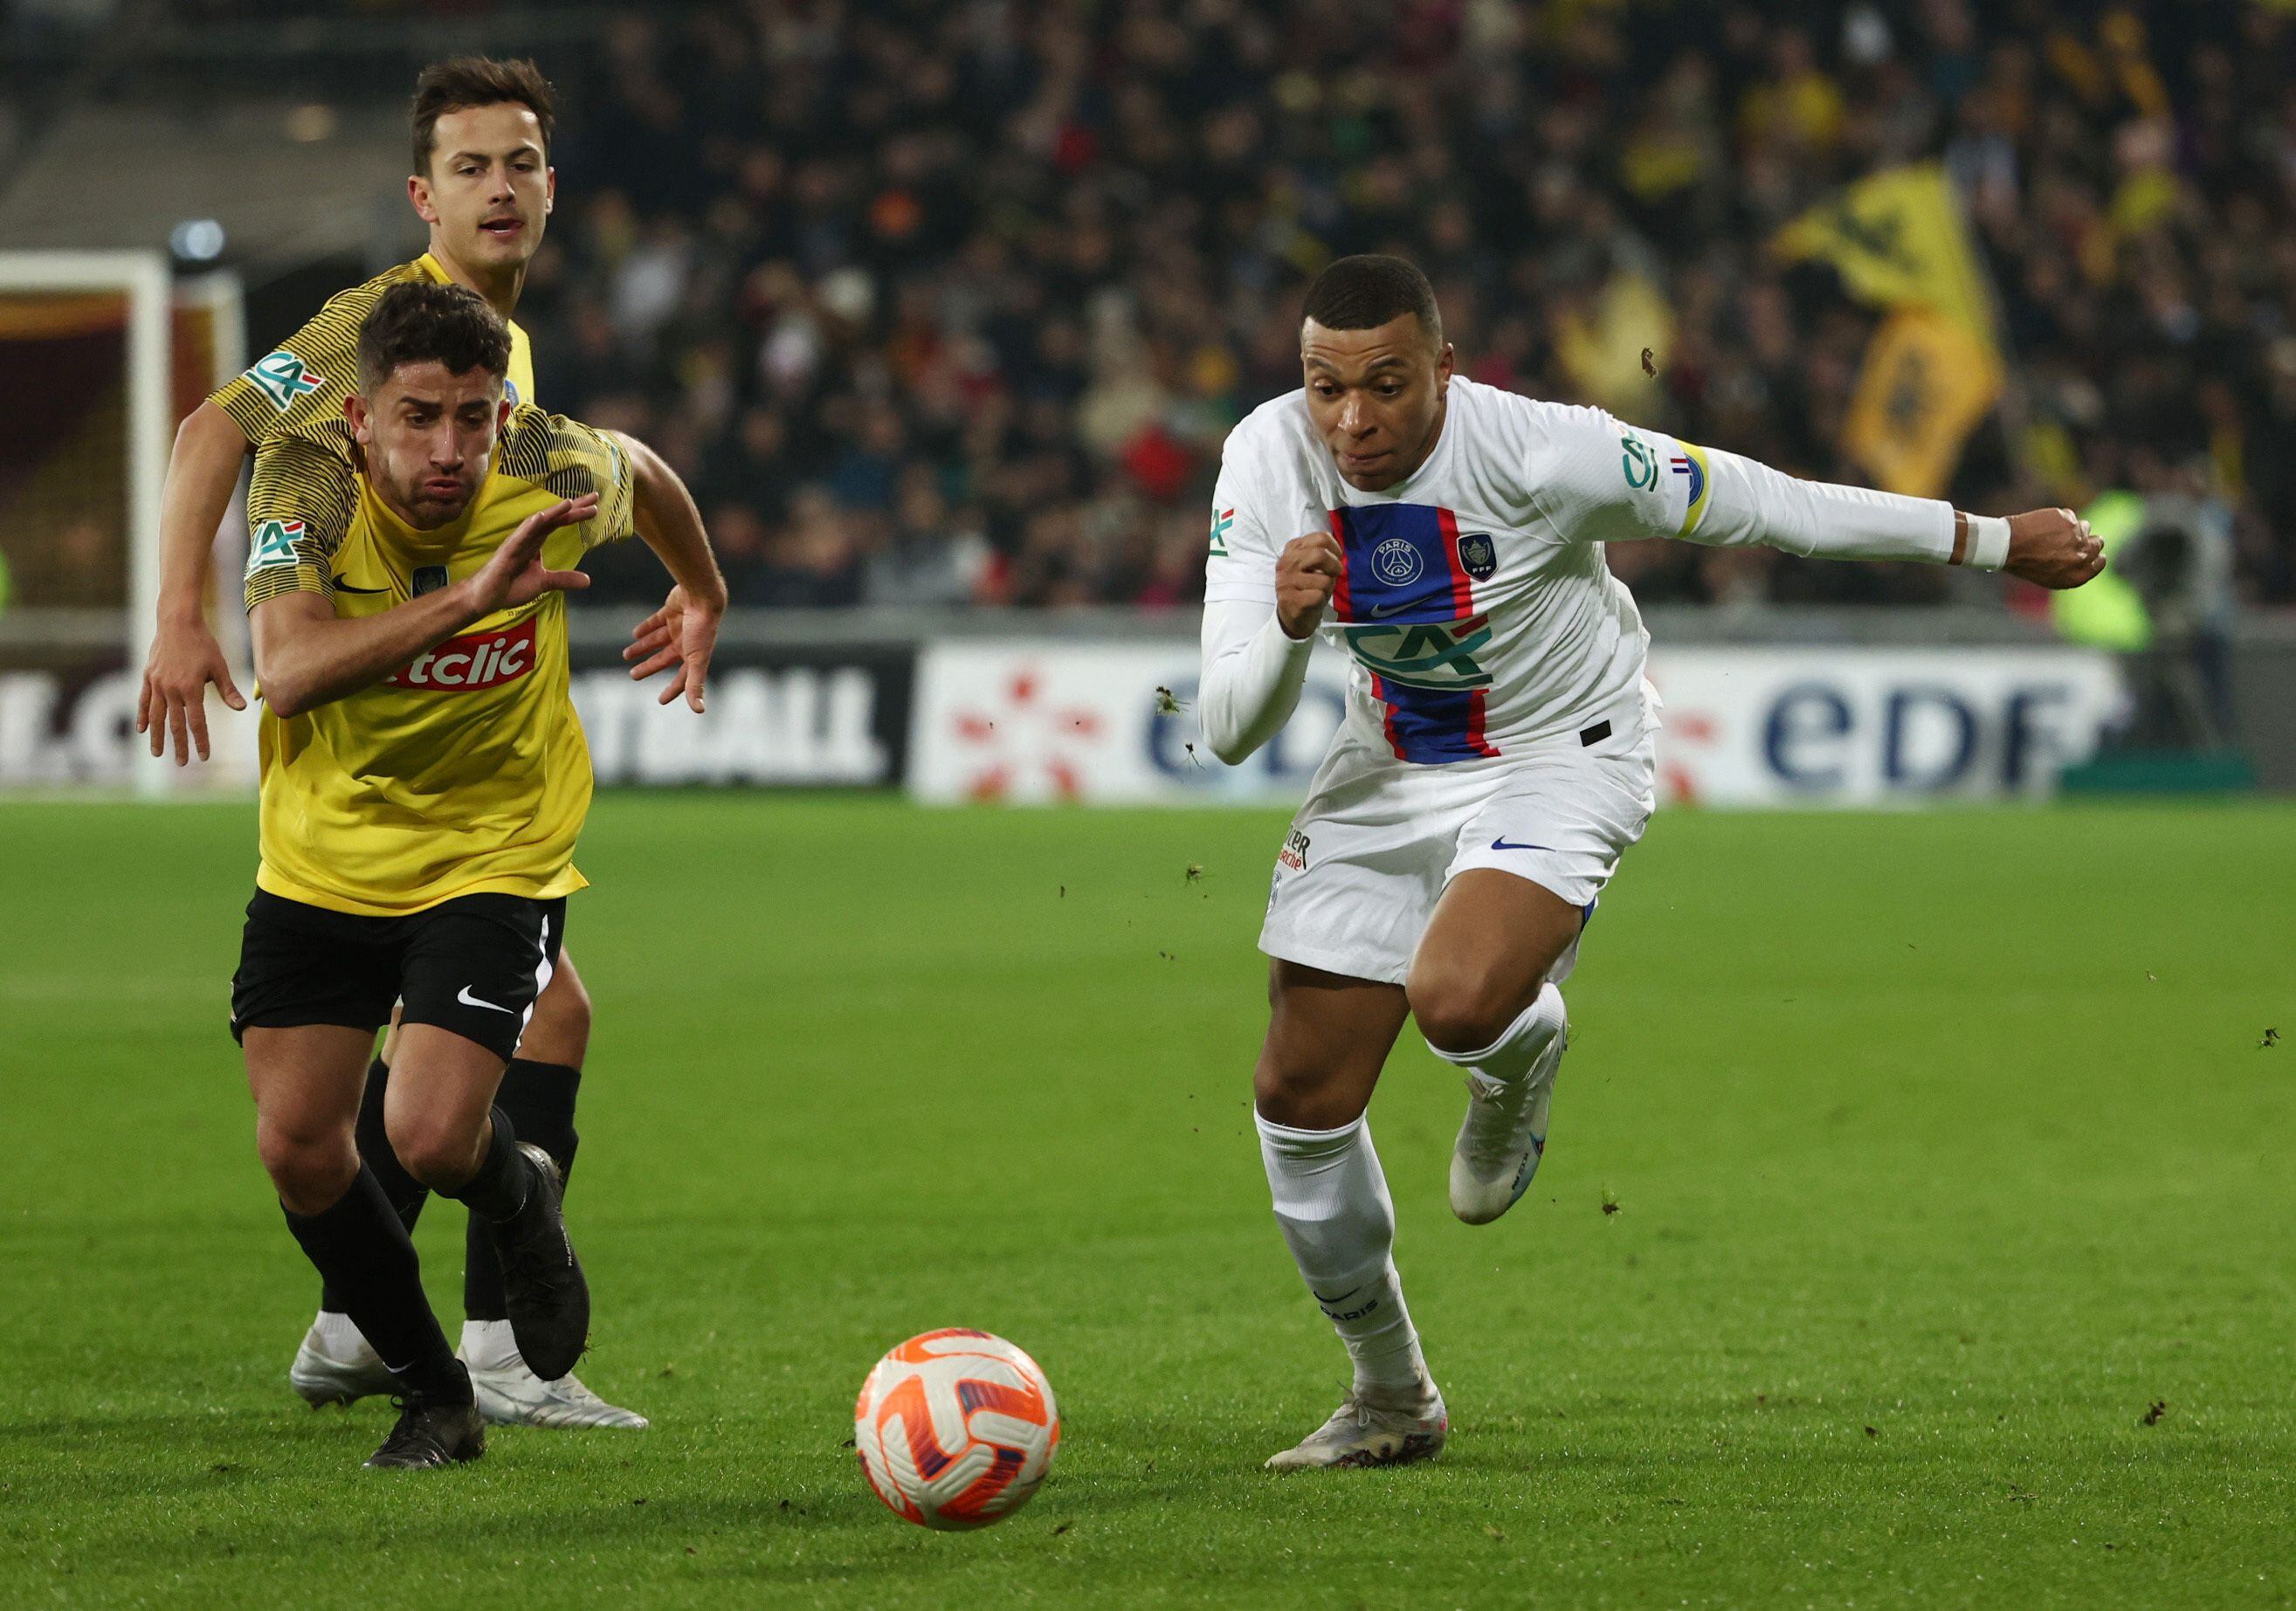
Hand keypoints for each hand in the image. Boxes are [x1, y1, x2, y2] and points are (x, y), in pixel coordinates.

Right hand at [137, 614, 246, 764]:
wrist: (177, 622)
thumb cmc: (203, 643)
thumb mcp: (219, 666)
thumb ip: (228, 690)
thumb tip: (242, 708)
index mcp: (191, 689)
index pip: (197, 722)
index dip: (201, 741)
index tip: (203, 756)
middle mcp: (171, 689)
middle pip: (174, 724)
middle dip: (179, 745)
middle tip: (182, 763)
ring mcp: (157, 684)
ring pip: (155, 716)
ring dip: (157, 736)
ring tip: (157, 753)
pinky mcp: (148, 677)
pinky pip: (143, 700)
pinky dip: (143, 716)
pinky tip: (141, 729)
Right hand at [466, 494, 596, 614]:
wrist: (487, 597)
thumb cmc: (511, 586)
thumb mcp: (544, 582)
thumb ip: (564, 579)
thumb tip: (588, 580)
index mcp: (537, 542)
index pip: (559, 523)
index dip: (576, 513)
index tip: (595, 506)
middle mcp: (529, 537)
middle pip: (554, 518)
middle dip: (573, 507)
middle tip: (594, 496)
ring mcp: (518, 542)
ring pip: (538, 523)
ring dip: (554, 512)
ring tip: (570, 503)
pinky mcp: (508, 551)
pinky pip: (521, 536)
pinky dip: (531, 525)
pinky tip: (542, 517)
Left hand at [621, 582, 723, 711]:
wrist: (702, 596)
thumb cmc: (702, 629)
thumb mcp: (697, 659)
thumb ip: (695, 684)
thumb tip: (699, 711)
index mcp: (693, 656)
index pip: (682, 678)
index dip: (672, 690)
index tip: (661, 700)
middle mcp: (686, 643)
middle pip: (663, 659)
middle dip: (649, 667)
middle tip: (633, 675)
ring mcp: (678, 627)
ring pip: (657, 641)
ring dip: (642, 648)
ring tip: (626, 655)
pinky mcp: (672, 611)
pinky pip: (656, 621)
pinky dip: (645, 628)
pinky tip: (635, 634)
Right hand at [1275, 532, 1342, 638]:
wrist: (1292, 616)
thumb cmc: (1307, 587)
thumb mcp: (1311, 566)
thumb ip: (1321, 554)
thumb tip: (1338, 553)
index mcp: (1292, 550)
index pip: (1320, 538)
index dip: (1335, 548)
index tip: (1337, 557)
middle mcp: (1286, 563)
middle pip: (1320, 555)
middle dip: (1334, 566)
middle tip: (1336, 574)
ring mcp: (1286, 582)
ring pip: (1323, 579)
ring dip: (1327, 587)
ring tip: (1319, 591)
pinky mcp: (1291, 600)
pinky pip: (1319, 595)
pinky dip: (1322, 600)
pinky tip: (1314, 602)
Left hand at [2003, 507, 2105, 589]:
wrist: (2008, 546)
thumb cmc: (2023, 563)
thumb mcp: (2049, 576)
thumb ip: (2070, 569)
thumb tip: (2085, 559)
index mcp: (2076, 576)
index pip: (2099, 564)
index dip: (2096, 556)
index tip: (2090, 550)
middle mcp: (2081, 558)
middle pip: (2098, 543)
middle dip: (2088, 539)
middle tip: (2074, 536)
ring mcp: (2077, 538)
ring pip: (2086, 527)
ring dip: (2073, 527)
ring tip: (2051, 532)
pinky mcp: (2070, 522)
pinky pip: (2071, 516)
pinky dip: (2060, 518)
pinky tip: (2044, 524)